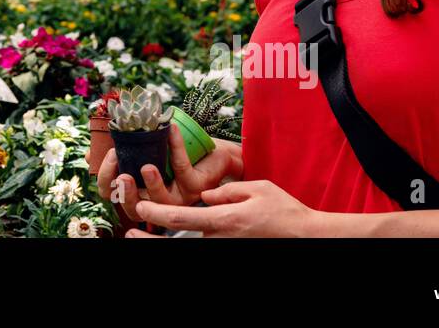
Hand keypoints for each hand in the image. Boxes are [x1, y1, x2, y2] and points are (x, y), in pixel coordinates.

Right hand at [96, 126, 242, 221]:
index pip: (114, 197)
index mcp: (141, 190)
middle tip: (122, 175)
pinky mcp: (197, 186)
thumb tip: (91, 154)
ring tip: (148, 166)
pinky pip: (183, 168)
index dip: (106, 182)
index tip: (108, 159)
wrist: (213, 151)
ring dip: (153, 184)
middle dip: (126, 193)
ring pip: (162, 200)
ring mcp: (179, 196)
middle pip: (134, 208)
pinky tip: (170, 129)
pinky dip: (175, 147)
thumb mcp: (144, 149)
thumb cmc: (176, 151)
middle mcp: (158, 199)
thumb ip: (121, 152)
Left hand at [129, 179, 318, 236]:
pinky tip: (171, 239)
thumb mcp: (256, 188)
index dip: (157, 211)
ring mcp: (225, 249)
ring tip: (142, 237)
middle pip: (178, 242)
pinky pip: (204, 247)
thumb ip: (226, 192)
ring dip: (164, 243)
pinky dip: (186, 244)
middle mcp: (221, 239)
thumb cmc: (284, 211)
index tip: (142, 205)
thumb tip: (205, 196)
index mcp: (224, 220)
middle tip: (131, 233)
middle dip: (151, 241)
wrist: (307, 238)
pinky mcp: (230, 251)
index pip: (182, 217)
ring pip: (190, 247)